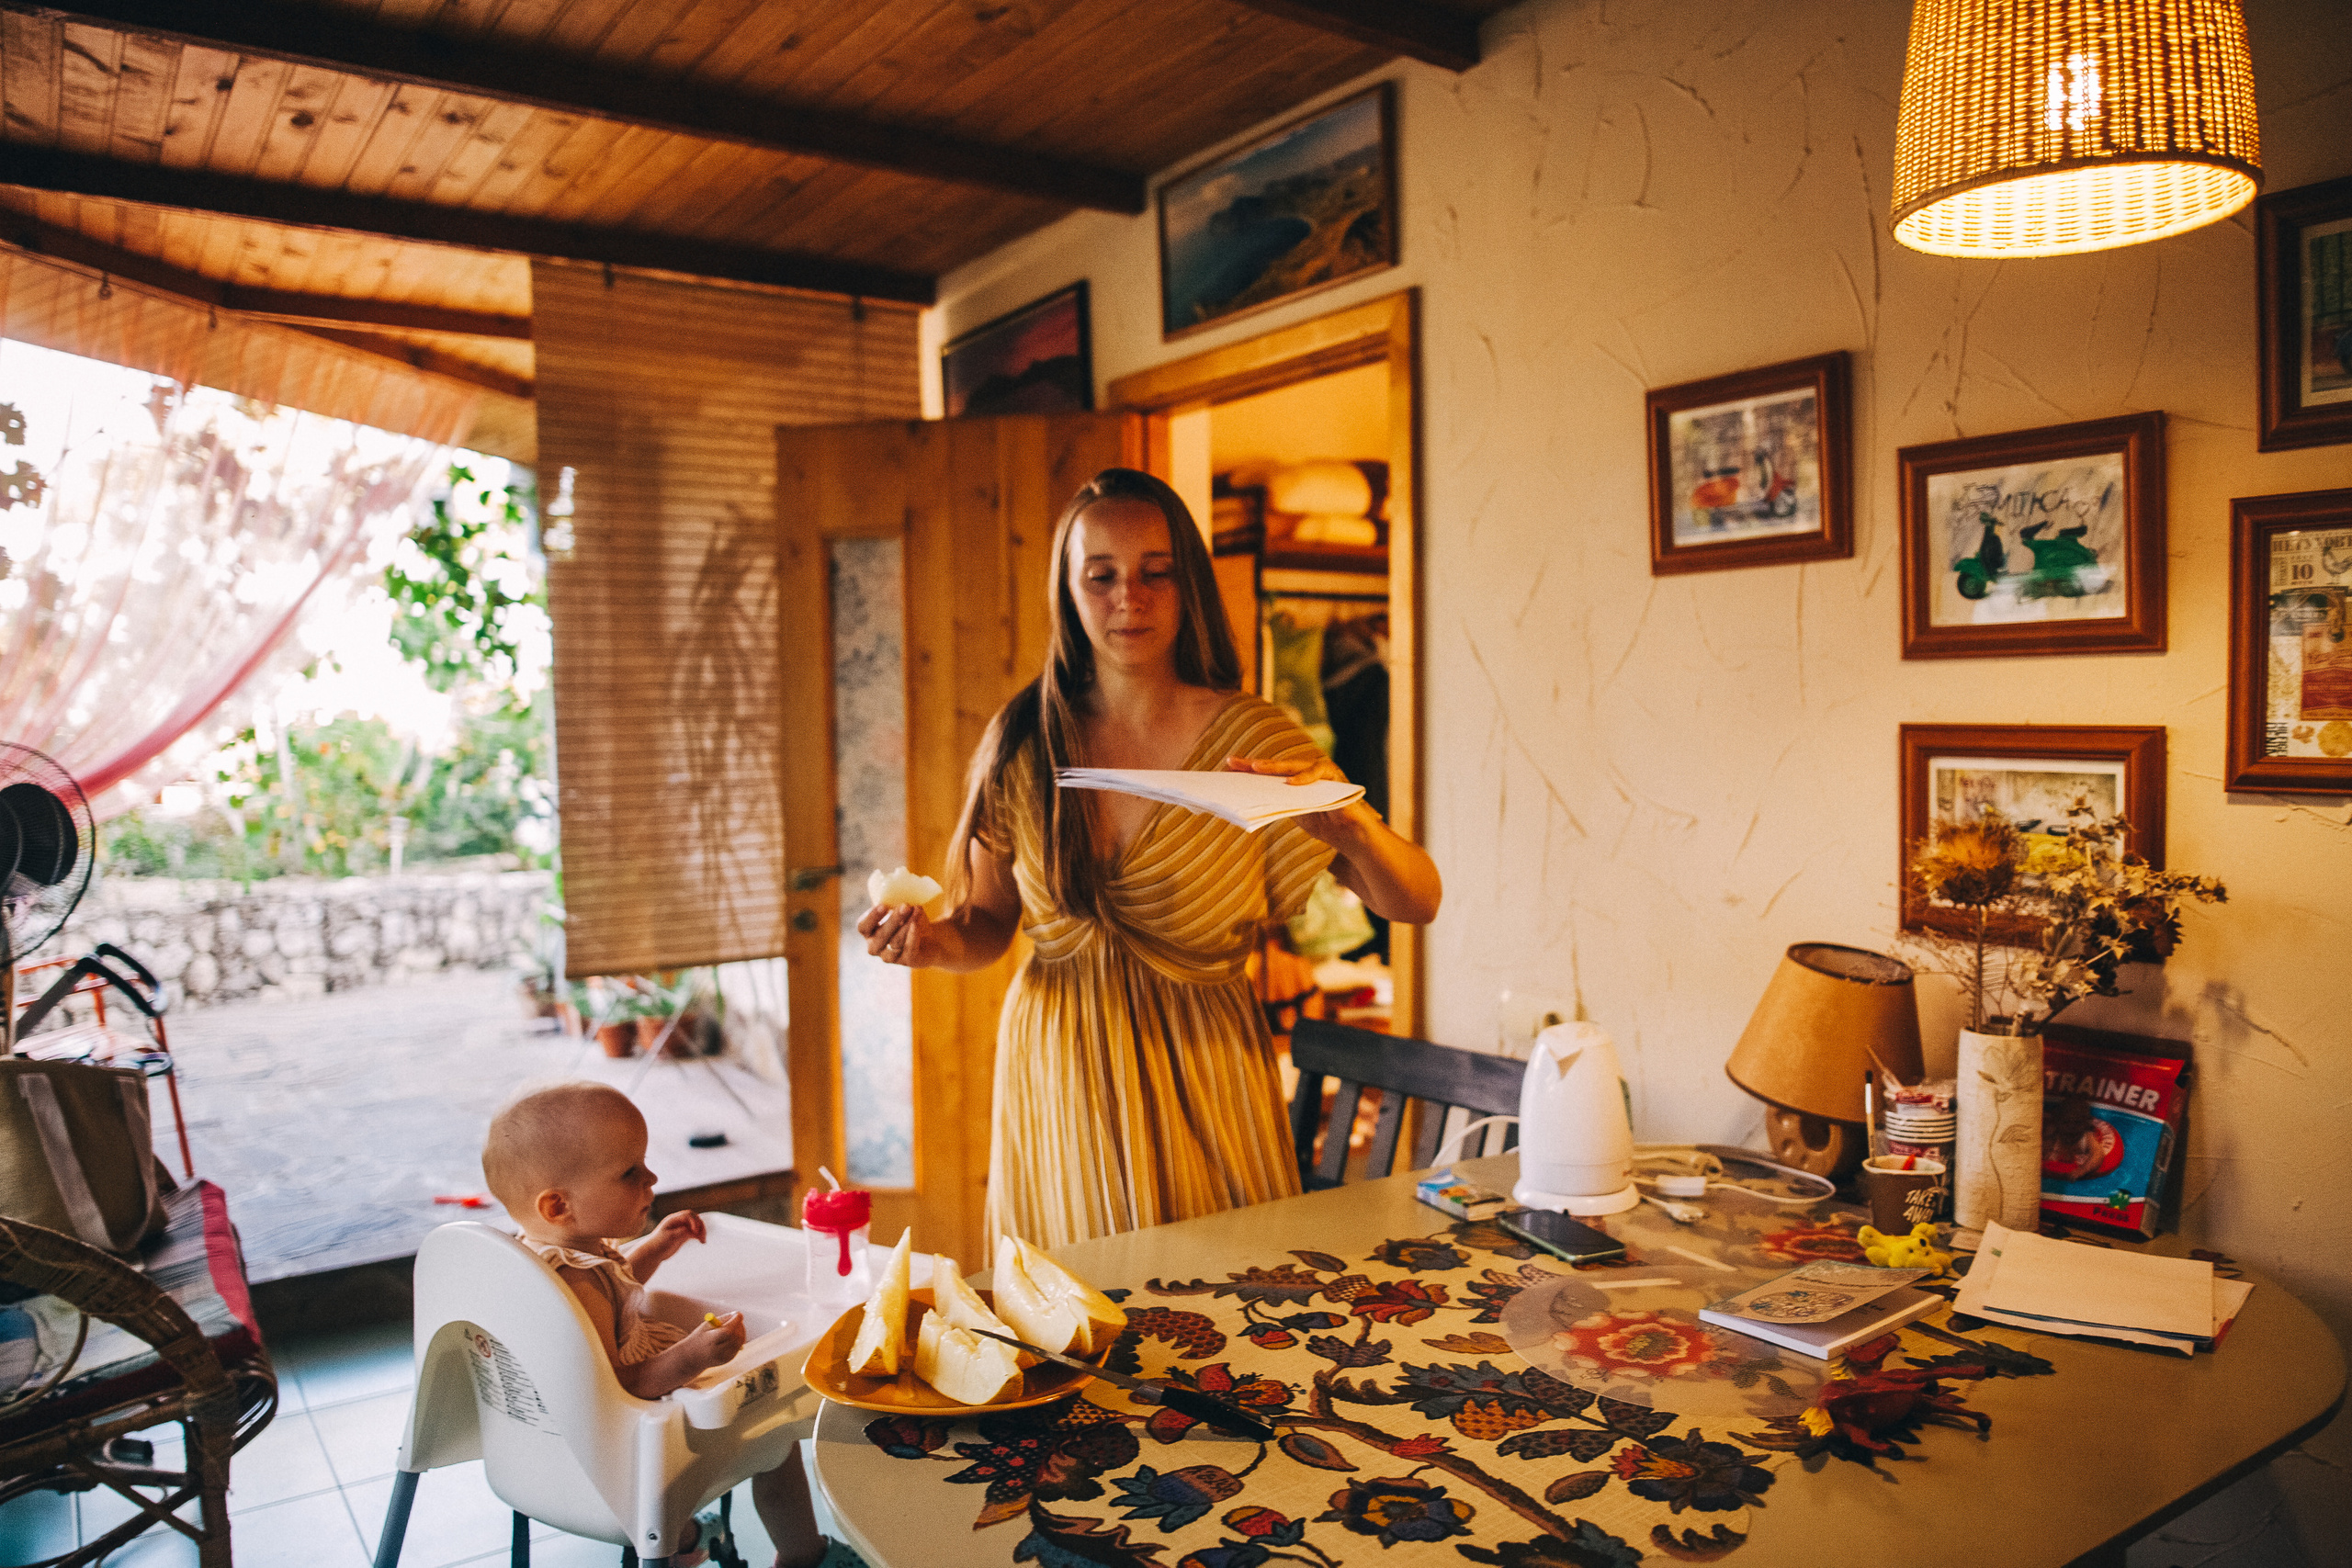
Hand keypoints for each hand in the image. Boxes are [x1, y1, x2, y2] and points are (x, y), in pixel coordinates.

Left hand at [635, 1209, 705, 1267]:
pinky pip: (695, 1232)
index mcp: (673, 1219)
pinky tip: (702, 1242)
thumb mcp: (670, 1237)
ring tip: (703, 1240)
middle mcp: (678, 1222)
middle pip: (694, 1218)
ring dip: (701, 1231)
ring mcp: (681, 1228)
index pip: (688, 1215)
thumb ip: (682, 1232)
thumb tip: (693, 1231)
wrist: (652, 1253)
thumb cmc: (658, 1244)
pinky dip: (699, 1236)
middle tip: (702, 1236)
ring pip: (696, 1225)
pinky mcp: (683, 1235)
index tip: (695, 1232)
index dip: (694, 1221)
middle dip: (700, 1225)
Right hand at [685, 1310, 745, 1371]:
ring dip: (740, 1331)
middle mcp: (718, 1351)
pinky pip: (739, 1346)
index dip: (735, 1322)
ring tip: (733, 1326)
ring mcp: (724, 1357)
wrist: (692, 1358)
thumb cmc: (700, 1337)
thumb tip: (738, 1315)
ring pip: (739, 1341)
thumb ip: (722, 1319)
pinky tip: (732, 1335)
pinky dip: (738, 1338)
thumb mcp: (706, 1326)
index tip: (738, 1314)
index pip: (727, 1332)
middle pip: (735, 1336)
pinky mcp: (728, 1359)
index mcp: (710, 1341)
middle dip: (739, 1325)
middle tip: (738, 1319)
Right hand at [857, 901, 933, 966]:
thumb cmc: (909, 920)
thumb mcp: (899, 908)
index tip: (883, 905)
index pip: (863, 927)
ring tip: (917, 909)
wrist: (930, 939)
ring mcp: (890, 956)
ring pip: (896, 941)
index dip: (871, 917)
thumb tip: (896, 884)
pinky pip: (909, 949)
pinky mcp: (907, 961)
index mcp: (869, 932)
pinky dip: (912, 935)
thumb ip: (894, 900)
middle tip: (905, 905)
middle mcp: (876, 946)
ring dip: (907, 924)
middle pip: (881, 936)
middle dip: (893, 919)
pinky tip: (917, 923)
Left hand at [1224, 753, 1374, 845]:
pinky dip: (1305, 778)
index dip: (1248, 768)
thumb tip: (1248, 803)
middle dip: (1254, 765)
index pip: (1267, 772)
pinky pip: (1318, 773)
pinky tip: (1291, 783)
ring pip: (1294, 765)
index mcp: (1293, 780)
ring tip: (1256, 768)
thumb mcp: (1293, 813)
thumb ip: (1276, 804)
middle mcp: (1304, 771)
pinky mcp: (1334, 776)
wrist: (1349, 834)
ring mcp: (1319, 771)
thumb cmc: (1322, 824)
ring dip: (1275, 767)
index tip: (1227, 765)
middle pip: (1276, 766)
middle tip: (1234, 763)